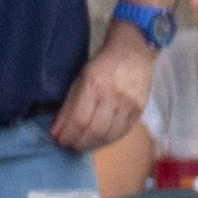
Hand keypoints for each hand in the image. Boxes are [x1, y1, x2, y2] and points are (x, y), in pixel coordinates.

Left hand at [46, 25, 156, 157]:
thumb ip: (69, 104)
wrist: (134, 51)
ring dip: (92, 145)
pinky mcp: (139, 110)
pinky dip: (107, 140)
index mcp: (95, 83)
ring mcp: (129, 104)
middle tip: (69, 146)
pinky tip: (98, 140)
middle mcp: (114, 95)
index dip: (68, 134)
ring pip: (109, 135)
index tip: (58, 140)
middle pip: (94, 130)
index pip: (80, 118)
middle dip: (78, 142)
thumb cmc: (103, 63)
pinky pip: (122, 133)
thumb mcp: (81, 77)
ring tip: (81, 145)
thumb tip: (57, 130)